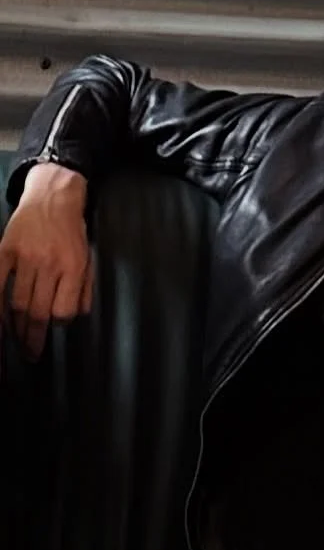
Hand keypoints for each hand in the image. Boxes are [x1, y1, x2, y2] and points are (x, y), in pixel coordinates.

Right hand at [0, 162, 92, 358]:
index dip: (59, 324)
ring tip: (15, 341)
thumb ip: (83, 290)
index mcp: (73, 268)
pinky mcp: (5, 251)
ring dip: (14, 328)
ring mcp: (25, 258)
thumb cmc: (72, 231)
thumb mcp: (88, 260)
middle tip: (31, 353)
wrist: (53, 196)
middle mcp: (50, 264)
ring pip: (16, 303)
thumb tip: (75, 317)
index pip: (64, 310)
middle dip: (33, 338)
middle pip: (38, 312)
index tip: (54, 328)